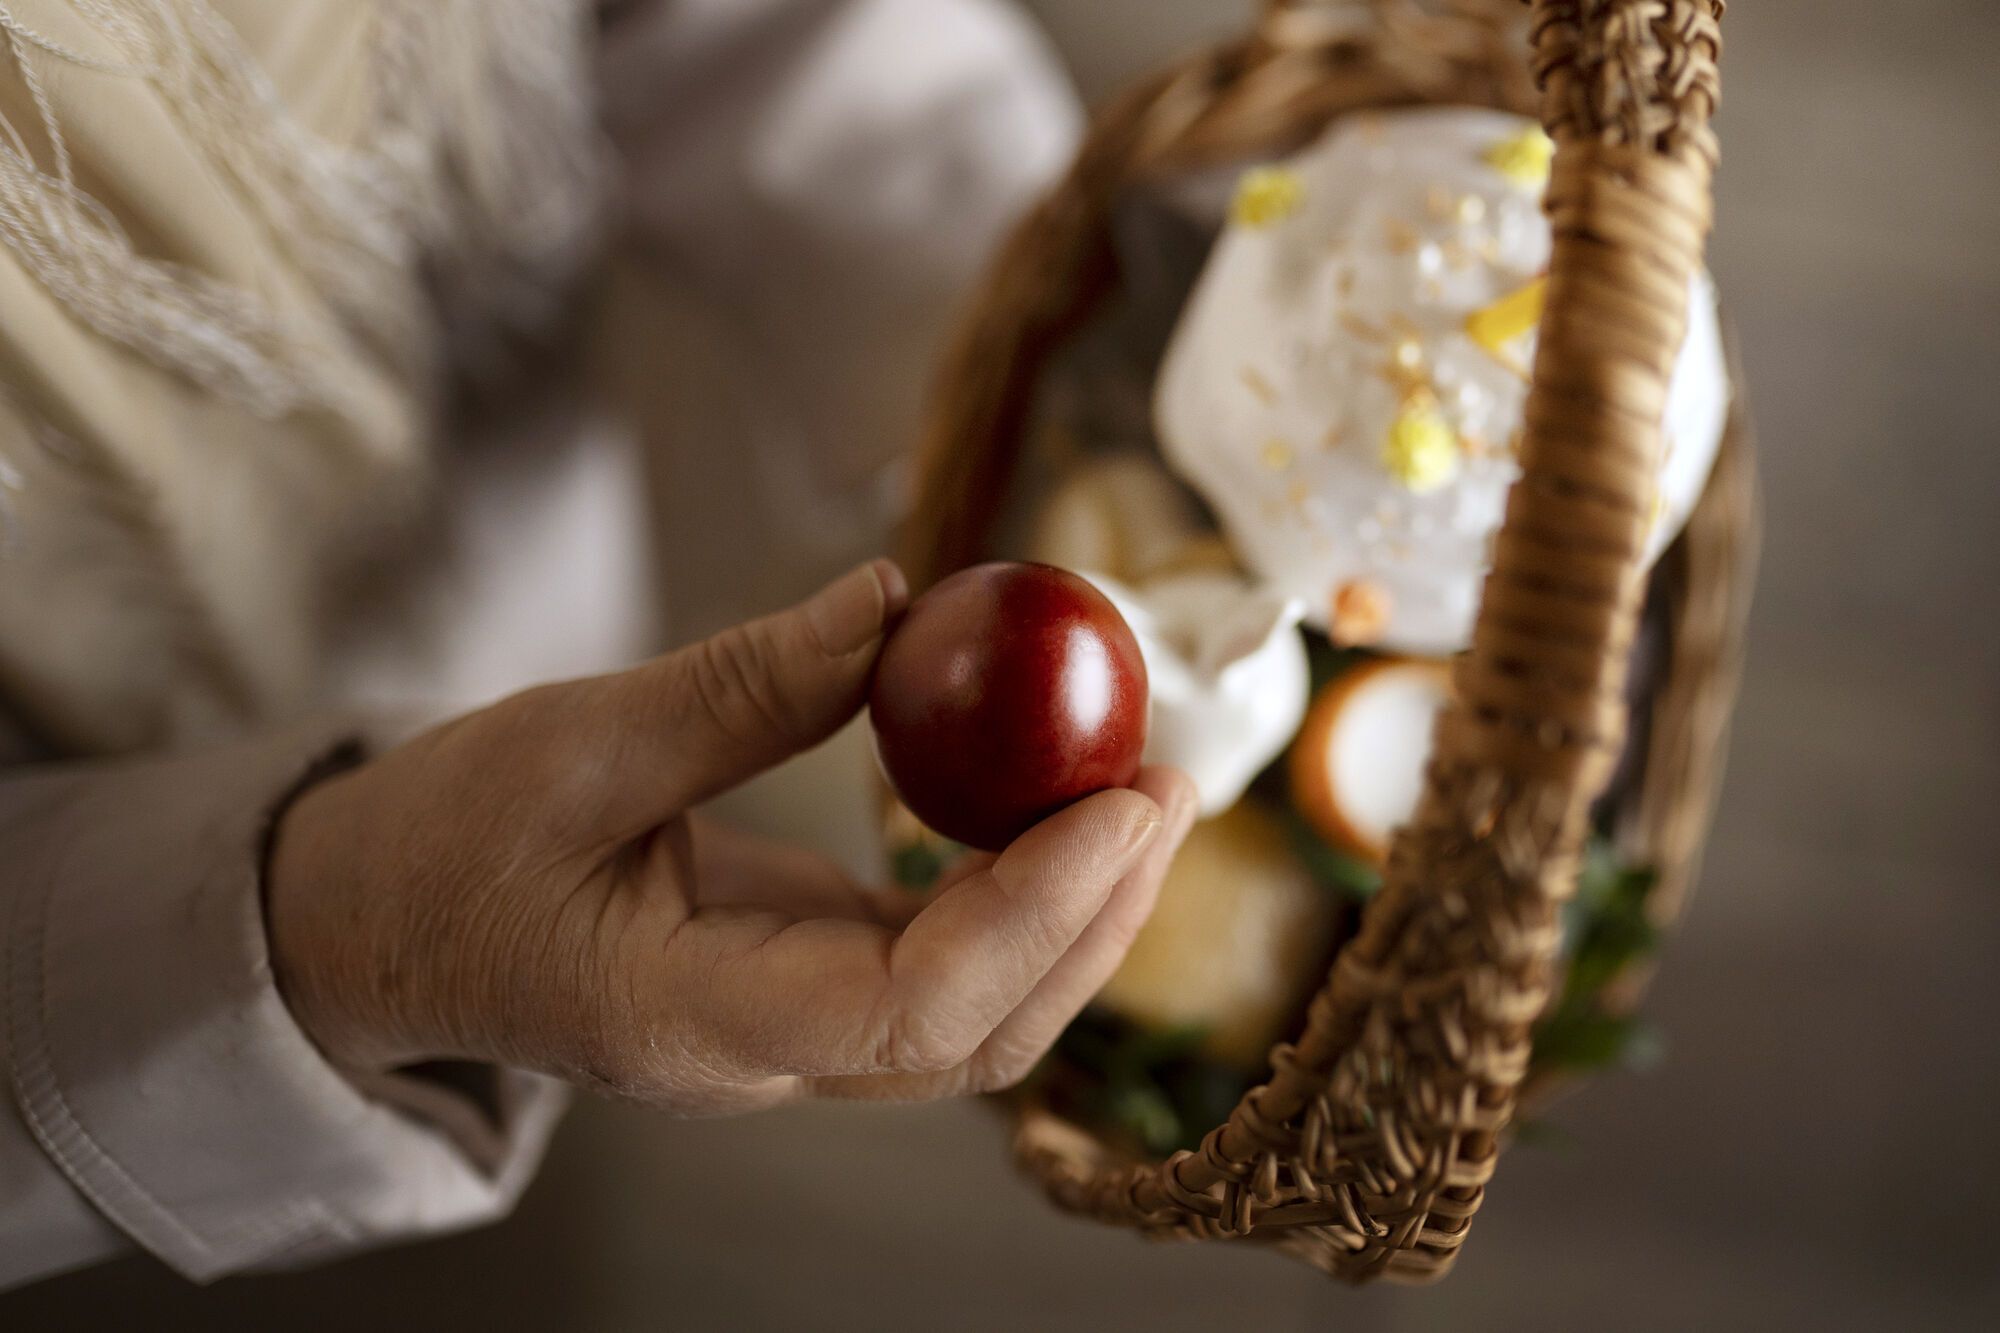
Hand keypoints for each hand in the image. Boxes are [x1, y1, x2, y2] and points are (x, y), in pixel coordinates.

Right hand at [266, 560, 1196, 1113]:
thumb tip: (896, 599)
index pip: (910, 1008)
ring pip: (976, 1015)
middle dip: (1095, 917)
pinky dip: (1017, 895)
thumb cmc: (444, 846)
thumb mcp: (570, 744)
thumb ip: (739, 687)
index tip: (1119, 802)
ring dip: (1074, 913)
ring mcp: (788, 1035)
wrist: (379, 931)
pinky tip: (1052, 808)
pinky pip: (941, 966)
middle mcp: (761, 1054)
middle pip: (978, 1033)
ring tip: (1141, 791)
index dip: (1036, 915)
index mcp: (690, 1021)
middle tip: (1168, 781)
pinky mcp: (803, 989)